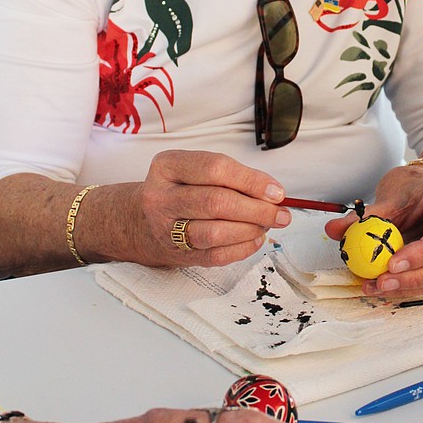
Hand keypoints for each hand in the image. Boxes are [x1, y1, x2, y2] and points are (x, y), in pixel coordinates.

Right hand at [135, 149, 291, 267]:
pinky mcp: (178, 253)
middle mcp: (161, 197)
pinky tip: (255, 239)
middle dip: (257, 209)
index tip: (275, 191)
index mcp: (167, 166)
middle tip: (279, 213)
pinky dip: (243, 249)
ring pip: (216, 233)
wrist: (143, 220)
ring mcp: (166, 228)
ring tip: (266, 225)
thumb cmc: (178, 190)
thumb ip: (230, 175)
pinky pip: (216, 255)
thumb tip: (271, 192)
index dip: (251, 180)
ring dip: (250, 230)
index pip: (215, 169)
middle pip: (217, 202)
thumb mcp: (193, 169)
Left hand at [325, 163, 422, 298]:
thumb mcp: (389, 195)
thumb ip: (364, 215)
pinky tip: (388, 287)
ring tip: (378, 287)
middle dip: (414, 278)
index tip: (392, 264)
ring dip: (411, 287)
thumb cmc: (413, 188)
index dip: (422, 253)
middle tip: (382, 282)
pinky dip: (413, 287)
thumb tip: (333, 230)